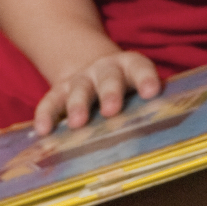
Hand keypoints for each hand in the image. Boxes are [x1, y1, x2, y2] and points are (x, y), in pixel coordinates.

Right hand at [34, 51, 161, 134]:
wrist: (95, 69)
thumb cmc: (126, 90)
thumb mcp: (138, 89)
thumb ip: (147, 106)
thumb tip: (163, 138)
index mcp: (130, 67)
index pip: (140, 68)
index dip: (146, 78)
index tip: (151, 92)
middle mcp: (105, 70)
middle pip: (109, 78)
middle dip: (110, 93)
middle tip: (111, 111)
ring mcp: (81, 79)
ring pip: (79, 89)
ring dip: (78, 105)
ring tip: (78, 124)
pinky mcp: (59, 91)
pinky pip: (50, 101)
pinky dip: (46, 114)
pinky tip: (43, 131)